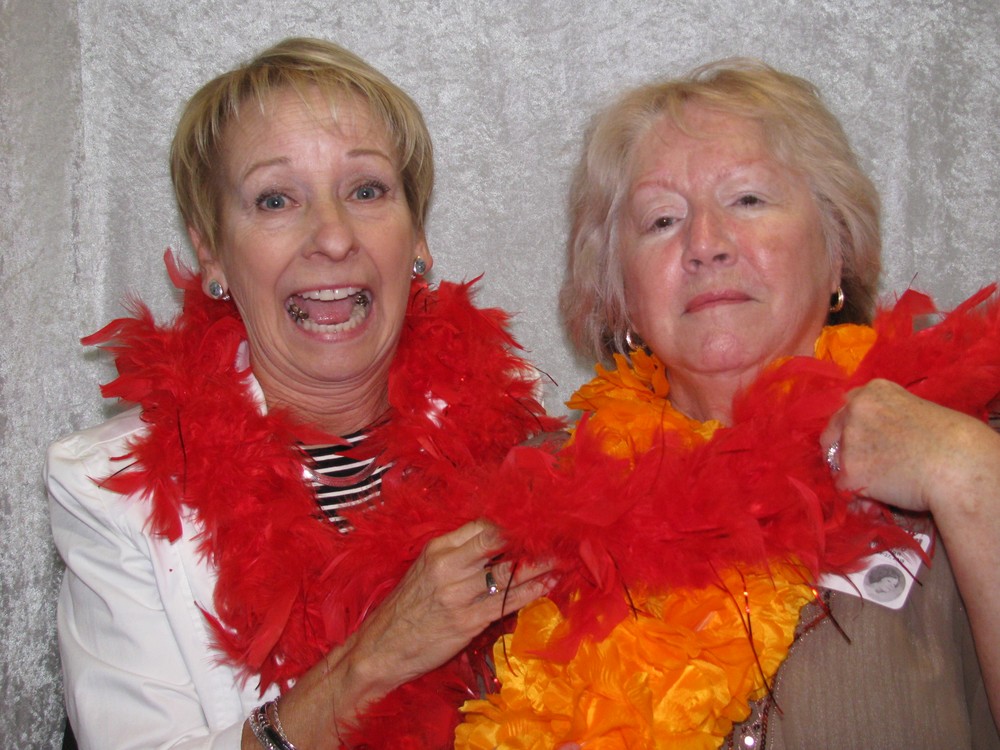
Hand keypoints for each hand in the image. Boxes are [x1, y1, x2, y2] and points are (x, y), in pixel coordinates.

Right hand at [350, 519, 554, 687]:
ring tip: (562, 559)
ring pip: (509, 572)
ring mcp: (459, 594)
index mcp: (437, 548)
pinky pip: (508, 602)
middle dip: (531, 538)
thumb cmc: (407, 609)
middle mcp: (448, 566)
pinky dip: (533, 591)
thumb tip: (496, 541)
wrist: (380, 649)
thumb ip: (457, 555)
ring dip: (540, 564)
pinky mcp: (468, 621)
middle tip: (557, 535)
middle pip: (499, 542)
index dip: (513, 524)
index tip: (536, 523)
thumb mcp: (425, 569)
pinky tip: (550, 584)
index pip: (483, 525)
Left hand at [820, 378, 998, 513]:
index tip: (865, 440)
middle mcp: (854, 410)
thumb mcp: (914, 411)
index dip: (853, 428)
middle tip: (866, 464)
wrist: (958, 466)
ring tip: (884, 480)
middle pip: (832, 432)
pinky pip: (844, 487)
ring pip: (837, 462)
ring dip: (853, 472)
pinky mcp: (849, 470)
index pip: (847, 408)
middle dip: (842, 450)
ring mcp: (849, 440)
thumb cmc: (949, 441)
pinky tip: (881, 495)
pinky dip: (858, 494)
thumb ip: (885, 416)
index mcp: (872, 391)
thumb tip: (870, 438)